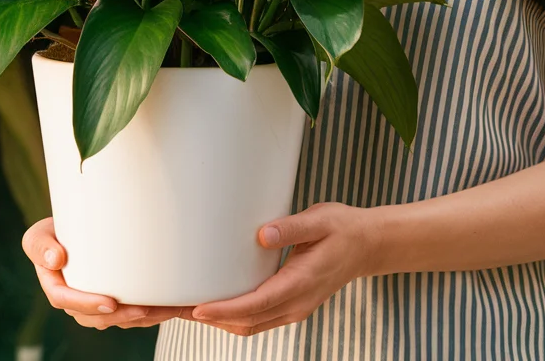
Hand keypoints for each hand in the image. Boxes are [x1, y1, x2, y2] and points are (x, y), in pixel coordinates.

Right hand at [22, 217, 193, 328]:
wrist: (69, 230)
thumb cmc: (53, 232)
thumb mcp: (39, 234)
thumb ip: (40, 245)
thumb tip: (55, 259)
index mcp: (54, 286)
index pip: (66, 300)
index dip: (87, 304)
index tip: (109, 302)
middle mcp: (73, 299)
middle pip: (94, 316)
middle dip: (119, 317)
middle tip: (143, 309)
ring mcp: (91, 301)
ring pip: (113, 319)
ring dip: (138, 318)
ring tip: (161, 310)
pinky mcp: (108, 298)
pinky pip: (124, 312)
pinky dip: (145, 313)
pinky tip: (163, 307)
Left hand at [189, 202, 373, 336]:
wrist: (367, 245)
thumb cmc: (342, 228)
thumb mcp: (320, 219)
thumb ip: (292, 227)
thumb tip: (263, 234)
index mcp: (300, 284)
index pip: (256, 304)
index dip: (225, 309)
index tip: (198, 309)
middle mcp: (296, 304)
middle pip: (247, 322)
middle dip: (211, 318)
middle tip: (177, 309)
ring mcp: (295, 308)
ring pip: (250, 325)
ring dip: (220, 320)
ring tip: (188, 308)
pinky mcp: (292, 304)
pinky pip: (258, 319)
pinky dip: (234, 316)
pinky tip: (218, 304)